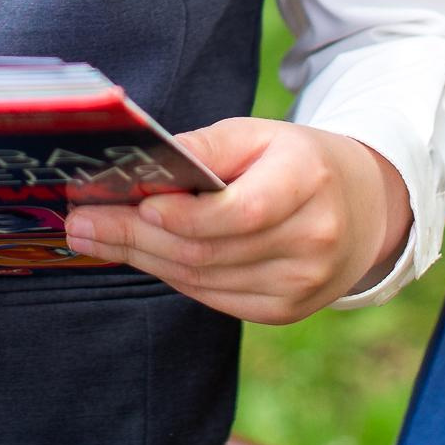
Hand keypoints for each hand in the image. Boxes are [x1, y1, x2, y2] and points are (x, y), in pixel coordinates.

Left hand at [63, 120, 410, 322]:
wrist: (363, 207)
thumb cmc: (296, 161)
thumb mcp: (259, 133)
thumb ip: (205, 146)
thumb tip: (142, 164)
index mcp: (308, 183)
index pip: (241, 212)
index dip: (185, 215)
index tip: (136, 204)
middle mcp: (312, 241)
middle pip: (210, 251)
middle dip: (136, 237)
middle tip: (81, 223)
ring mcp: (302, 285)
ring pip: (204, 279)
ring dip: (144, 259)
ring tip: (94, 237)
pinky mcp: (286, 311)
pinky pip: (215, 297)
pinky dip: (172, 275)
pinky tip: (141, 254)